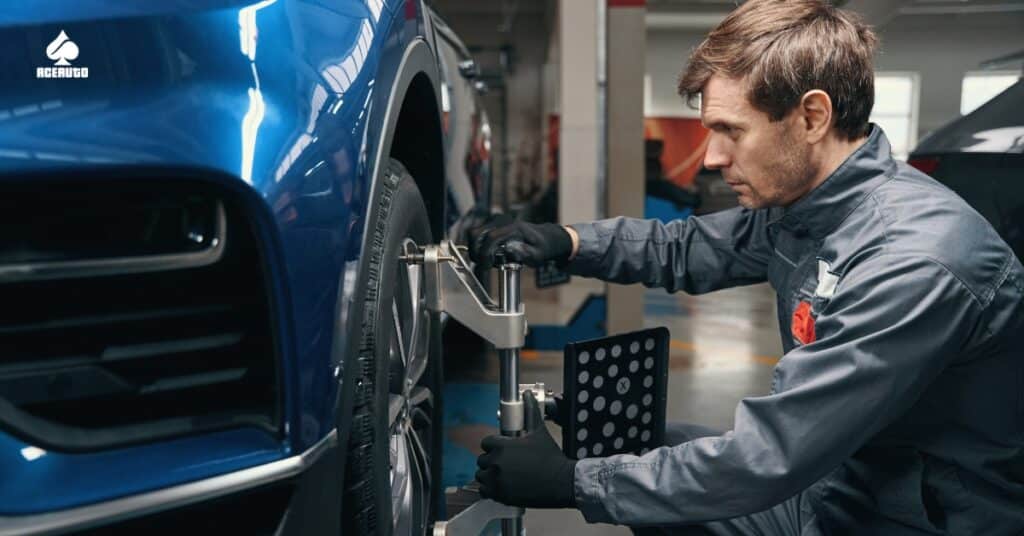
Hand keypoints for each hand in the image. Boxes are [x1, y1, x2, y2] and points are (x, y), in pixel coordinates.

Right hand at [466, 215, 573, 269]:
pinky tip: (489, 254)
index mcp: (514, 227)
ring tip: (489, 260)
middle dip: (476, 252)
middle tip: (484, 265)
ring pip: (473, 234)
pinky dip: (478, 246)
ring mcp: (495, 220)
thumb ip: (525, 253)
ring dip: (476, 249)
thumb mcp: (538, 255)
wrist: (545, 237)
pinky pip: (477, 235)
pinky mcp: (492, 224)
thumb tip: (511, 250)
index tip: (485, 266)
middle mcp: (502, 220)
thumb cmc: (541, 248)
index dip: (484, 253)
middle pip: (476, 233)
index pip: (491, 237)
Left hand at [475, 391, 576, 508]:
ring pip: (481, 475)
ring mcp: (497, 480)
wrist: (560, 482)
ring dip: (489, 474)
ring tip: (503, 475)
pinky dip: (490, 489)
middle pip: (482, 459)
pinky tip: (502, 486)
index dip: (494, 446)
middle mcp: (496, 462)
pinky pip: (484, 490)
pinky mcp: (500, 495)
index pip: (486, 442)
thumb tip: (527, 395)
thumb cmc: (551, 457)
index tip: (503, 450)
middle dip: (492, 460)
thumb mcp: (539, 432)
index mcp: (503, 446)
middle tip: (506, 464)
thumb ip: (531, 411)